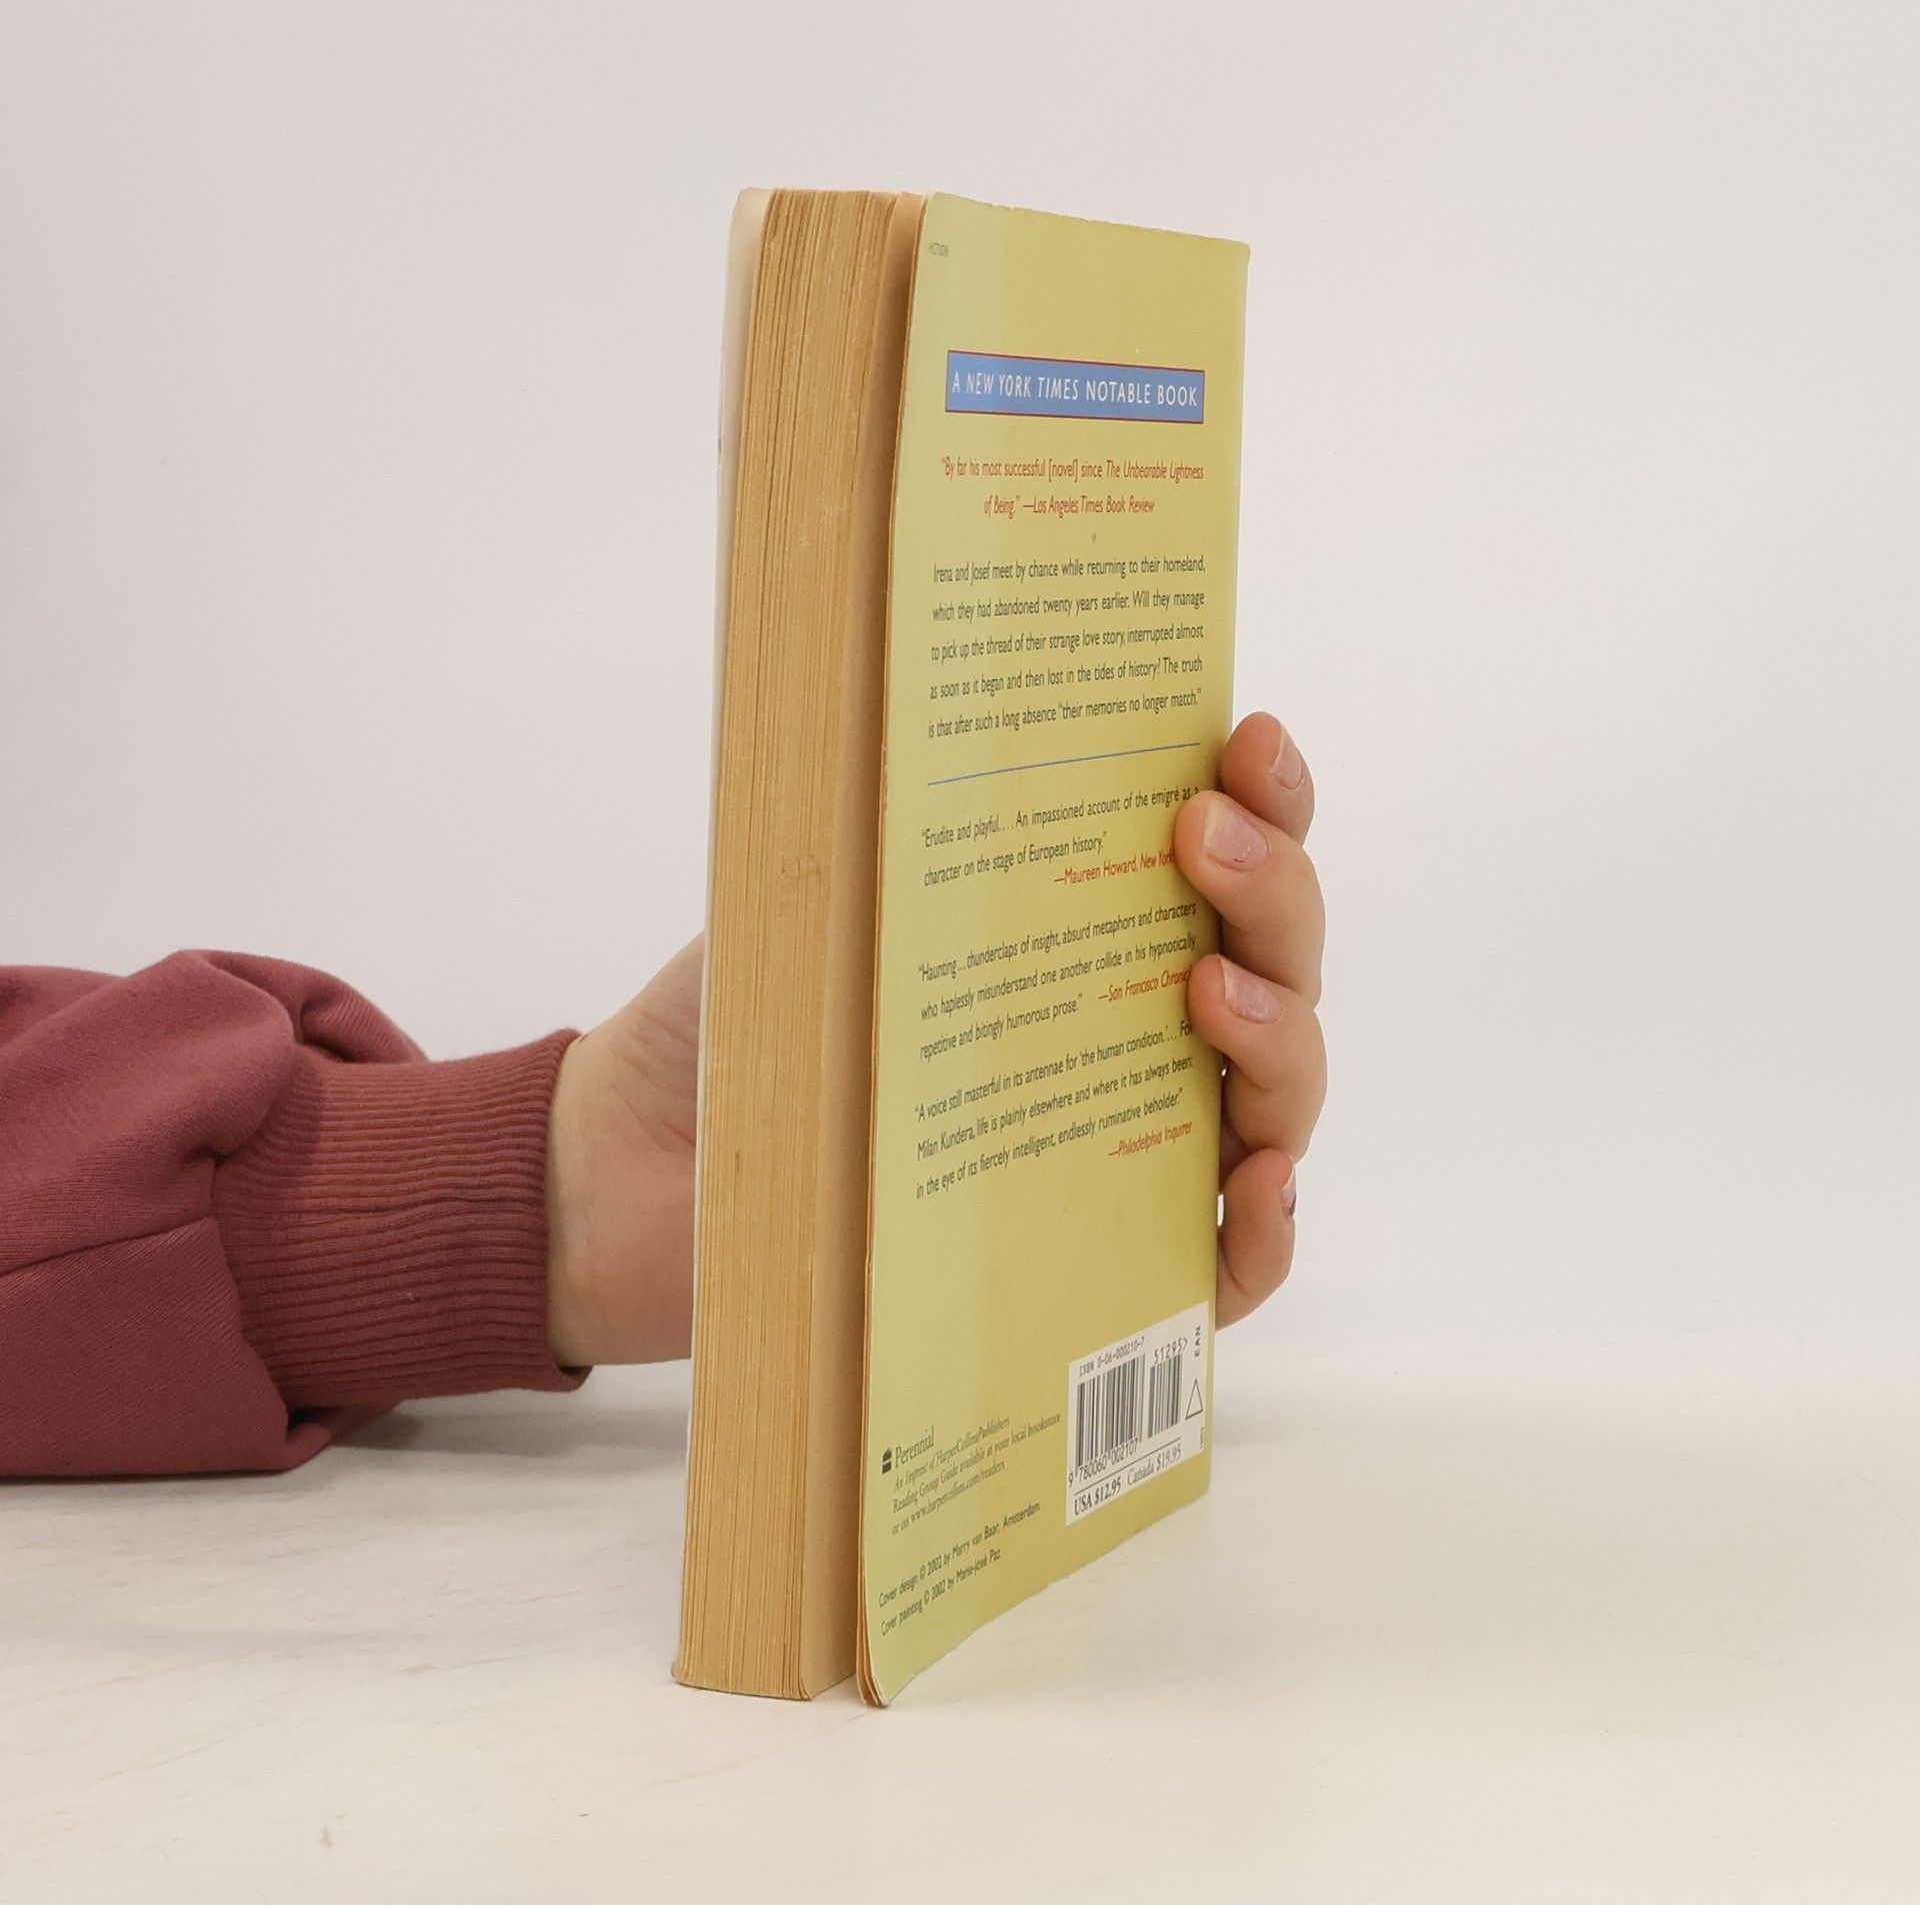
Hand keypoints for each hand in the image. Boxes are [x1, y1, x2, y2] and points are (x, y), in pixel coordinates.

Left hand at [546, 709, 1325, 1361]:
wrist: (637, 1178)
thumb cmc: (742, 1030)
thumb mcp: (815, 904)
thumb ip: (899, 836)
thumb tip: (956, 734)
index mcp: (1078, 929)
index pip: (1217, 858)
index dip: (1264, 796)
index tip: (1247, 740)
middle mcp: (1130, 1033)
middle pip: (1273, 962)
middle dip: (1271, 888)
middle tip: (1205, 839)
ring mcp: (1133, 1151)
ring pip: (1277, 1096)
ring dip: (1280, 1033)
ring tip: (1212, 991)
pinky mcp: (1111, 1271)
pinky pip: (1231, 1263)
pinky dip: (1268, 1225)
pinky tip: (1258, 1172)